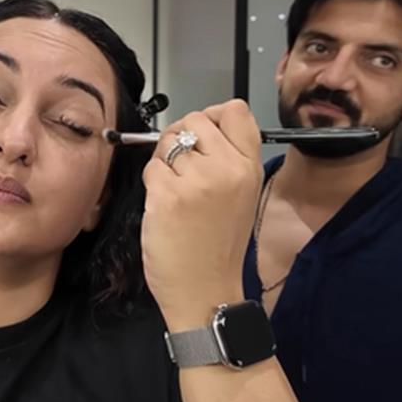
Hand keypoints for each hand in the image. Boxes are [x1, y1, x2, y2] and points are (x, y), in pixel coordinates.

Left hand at [141, 99, 263, 330]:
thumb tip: (200, 127)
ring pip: (168, 143)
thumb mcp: (241, 196)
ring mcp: (197, 182)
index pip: (236, 110)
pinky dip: (153, 182)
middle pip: (195, 120)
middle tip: (182, 166)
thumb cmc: (219, 247)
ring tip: (175, 190)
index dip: (213, 115)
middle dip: (181, 137)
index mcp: (249, 168)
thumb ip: (228, 158)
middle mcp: (226, 169)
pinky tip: (165, 205)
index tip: (203, 133)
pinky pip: (151, 168)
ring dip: (164, 162)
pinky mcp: (167, 196)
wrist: (205, 290)